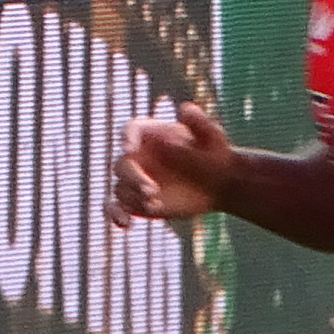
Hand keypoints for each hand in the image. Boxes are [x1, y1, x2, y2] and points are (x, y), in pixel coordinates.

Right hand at [112, 99, 234, 226]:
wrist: (218, 183)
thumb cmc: (214, 154)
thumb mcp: (212, 136)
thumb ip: (199, 122)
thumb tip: (184, 110)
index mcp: (151, 134)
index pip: (131, 130)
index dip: (127, 137)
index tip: (130, 147)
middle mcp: (138, 156)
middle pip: (122, 164)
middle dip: (133, 177)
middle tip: (151, 190)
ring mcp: (135, 180)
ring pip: (121, 189)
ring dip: (133, 198)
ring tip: (155, 203)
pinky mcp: (136, 202)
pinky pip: (116, 208)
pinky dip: (115, 215)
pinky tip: (126, 224)